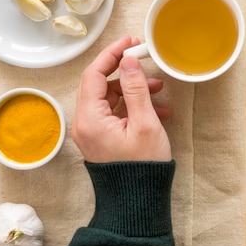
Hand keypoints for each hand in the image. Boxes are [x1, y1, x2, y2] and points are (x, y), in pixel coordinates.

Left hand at [72, 35, 171, 162]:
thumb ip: (136, 88)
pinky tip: (158, 110)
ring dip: (133, 89)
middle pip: (100, 84)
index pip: (94, 74)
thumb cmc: (141, 167)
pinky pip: (115, 113)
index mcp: (89, 118)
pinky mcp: (103, 139)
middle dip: (125, 70)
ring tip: (159, 88)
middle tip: (143, 57)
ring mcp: (93, 132)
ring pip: (110, 98)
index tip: (129, 42)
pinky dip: (134, 107)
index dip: (112, 54)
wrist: (137, 203)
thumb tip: (129, 60)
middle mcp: (85, 123)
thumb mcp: (144, 123)